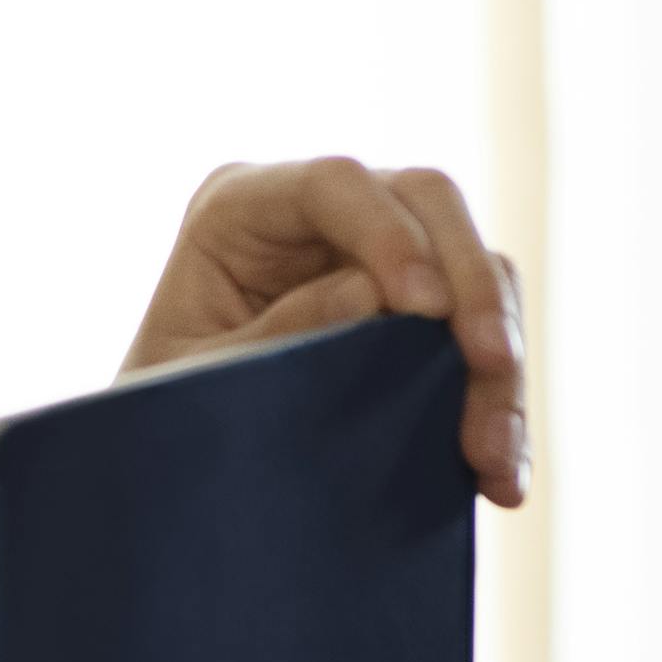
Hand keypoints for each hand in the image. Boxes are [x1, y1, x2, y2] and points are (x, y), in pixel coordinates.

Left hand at [124, 158, 526, 507]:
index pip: (333, 183)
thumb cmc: (160, 408)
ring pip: (477, 268)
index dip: (388, 233)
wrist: (171, 458)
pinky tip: (498, 478)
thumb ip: (271, 338)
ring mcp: (379, 253)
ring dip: (499, 362)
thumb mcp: (192, 382)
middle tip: (490, 367)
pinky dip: (500, 401)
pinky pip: (486, 331)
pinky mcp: (421, 309)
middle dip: (472, 286)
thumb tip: (373, 296)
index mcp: (240, 206)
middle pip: (429, 202)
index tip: (423, 307)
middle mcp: (320, 215)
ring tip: (491, 459)